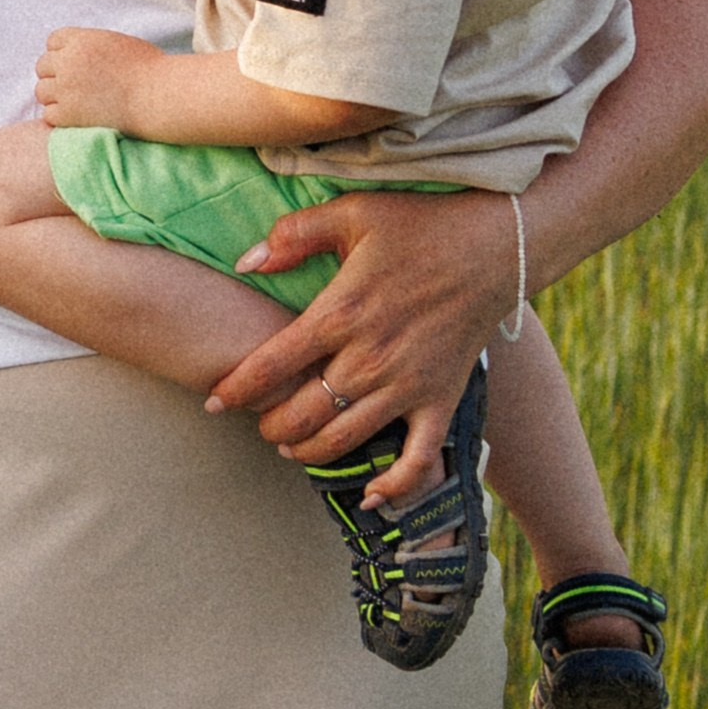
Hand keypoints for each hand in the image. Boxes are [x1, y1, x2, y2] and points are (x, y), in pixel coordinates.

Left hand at [33, 27, 160, 130]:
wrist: (158, 97)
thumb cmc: (148, 70)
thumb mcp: (117, 43)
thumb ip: (91, 45)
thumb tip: (77, 52)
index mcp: (81, 40)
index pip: (53, 41)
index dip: (62, 53)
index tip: (74, 65)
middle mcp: (69, 61)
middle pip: (42, 66)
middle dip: (55, 75)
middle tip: (74, 87)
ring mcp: (66, 88)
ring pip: (41, 91)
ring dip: (55, 97)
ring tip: (75, 103)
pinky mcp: (68, 114)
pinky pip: (49, 114)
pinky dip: (60, 117)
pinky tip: (77, 118)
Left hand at [203, 185, 515, 492]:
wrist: (495, 246)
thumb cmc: (420, 224)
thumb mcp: (352, 212)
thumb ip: (294, 234)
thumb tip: (246, 262)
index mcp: (340, 313)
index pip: (271, 365)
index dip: (235, 389)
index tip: (212, 403)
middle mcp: (369, 358)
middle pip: (302, 414)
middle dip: (269, 425)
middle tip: (258, 423)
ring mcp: (407, 385)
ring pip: (345, 439)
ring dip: (310, 451)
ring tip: (291, 446)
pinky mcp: (441, 400)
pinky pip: (417, 459)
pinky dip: (393, 486)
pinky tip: (370, 497)